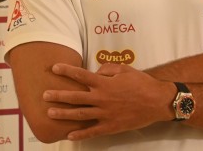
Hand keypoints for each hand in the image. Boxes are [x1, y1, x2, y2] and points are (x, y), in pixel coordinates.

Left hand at [44, 63, 172, 140]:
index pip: (81, 75)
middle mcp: (102, 98)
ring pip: (80, 115)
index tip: (54, 68)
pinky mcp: (111, 126)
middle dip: (58, 96)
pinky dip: (80, 134)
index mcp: (105, 83)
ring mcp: (105, 114)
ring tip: (50, 113)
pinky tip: (69, 135)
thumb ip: (107, 69)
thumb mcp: (125, 69)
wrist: (157, 101)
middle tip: (45, 95)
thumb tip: (95, 73)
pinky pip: (92, 131)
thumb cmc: (141, 83)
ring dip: (64, 114)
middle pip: (75, 97)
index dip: (67, 71)